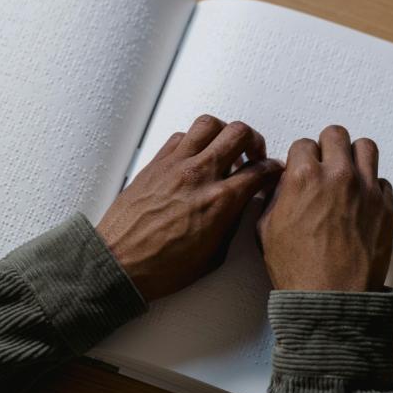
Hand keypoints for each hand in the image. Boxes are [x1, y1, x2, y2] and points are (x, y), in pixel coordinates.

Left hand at [97, 115, 283, 300]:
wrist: (119, 264)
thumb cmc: (160, 268)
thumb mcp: (213, 256)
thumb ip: (231, 224)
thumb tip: (240, 207)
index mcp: (219, 202)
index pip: (260, 170)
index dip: (273, 169)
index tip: (273, 172)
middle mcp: (200, 176)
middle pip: (239, 133)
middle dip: (254, 141)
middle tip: (252, 155)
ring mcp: (175, 165)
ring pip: (209, 124)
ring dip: (224, 133)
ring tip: (224, 148)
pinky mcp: (155, 163)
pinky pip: (181, 136)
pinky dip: (194, 140)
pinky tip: (195, 157)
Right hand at [257, 125, 392, 291]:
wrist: (331, 298)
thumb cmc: (299, 270)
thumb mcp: (266, 229)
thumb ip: (274, 198)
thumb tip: (280, 187)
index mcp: (305, 178)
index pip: (303, 144)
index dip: (299, 157)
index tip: (301, 168)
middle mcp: (338, 177)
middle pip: (336, 135)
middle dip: (326, 146)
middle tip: (324, 162)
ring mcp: (366, 190)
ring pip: (366, 147)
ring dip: (353, 156)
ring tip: (347, 171)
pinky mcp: (386, 208)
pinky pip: (382, 181)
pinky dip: (372, 186)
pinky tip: (361, 201)